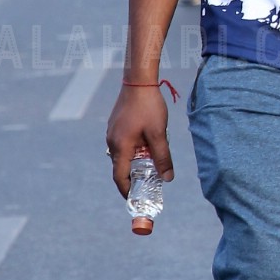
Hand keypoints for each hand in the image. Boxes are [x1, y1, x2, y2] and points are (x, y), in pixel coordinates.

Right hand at [105, 82, 173, 198]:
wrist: (139, 81)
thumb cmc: (149, 106)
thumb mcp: (159, 134)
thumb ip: (163, 157)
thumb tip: (168, 178)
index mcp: (120, 147)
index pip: (119, 177)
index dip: (127, 190)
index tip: (136, 199)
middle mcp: (112, 141)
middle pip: (120, 167)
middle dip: (133, 177)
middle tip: (147, 184)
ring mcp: (112, 132)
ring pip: (122, 155)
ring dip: (134, 162)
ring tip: (150, 163)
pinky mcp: (115, 125)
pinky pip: (122, 144)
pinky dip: (132, 151)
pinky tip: (146, 145)